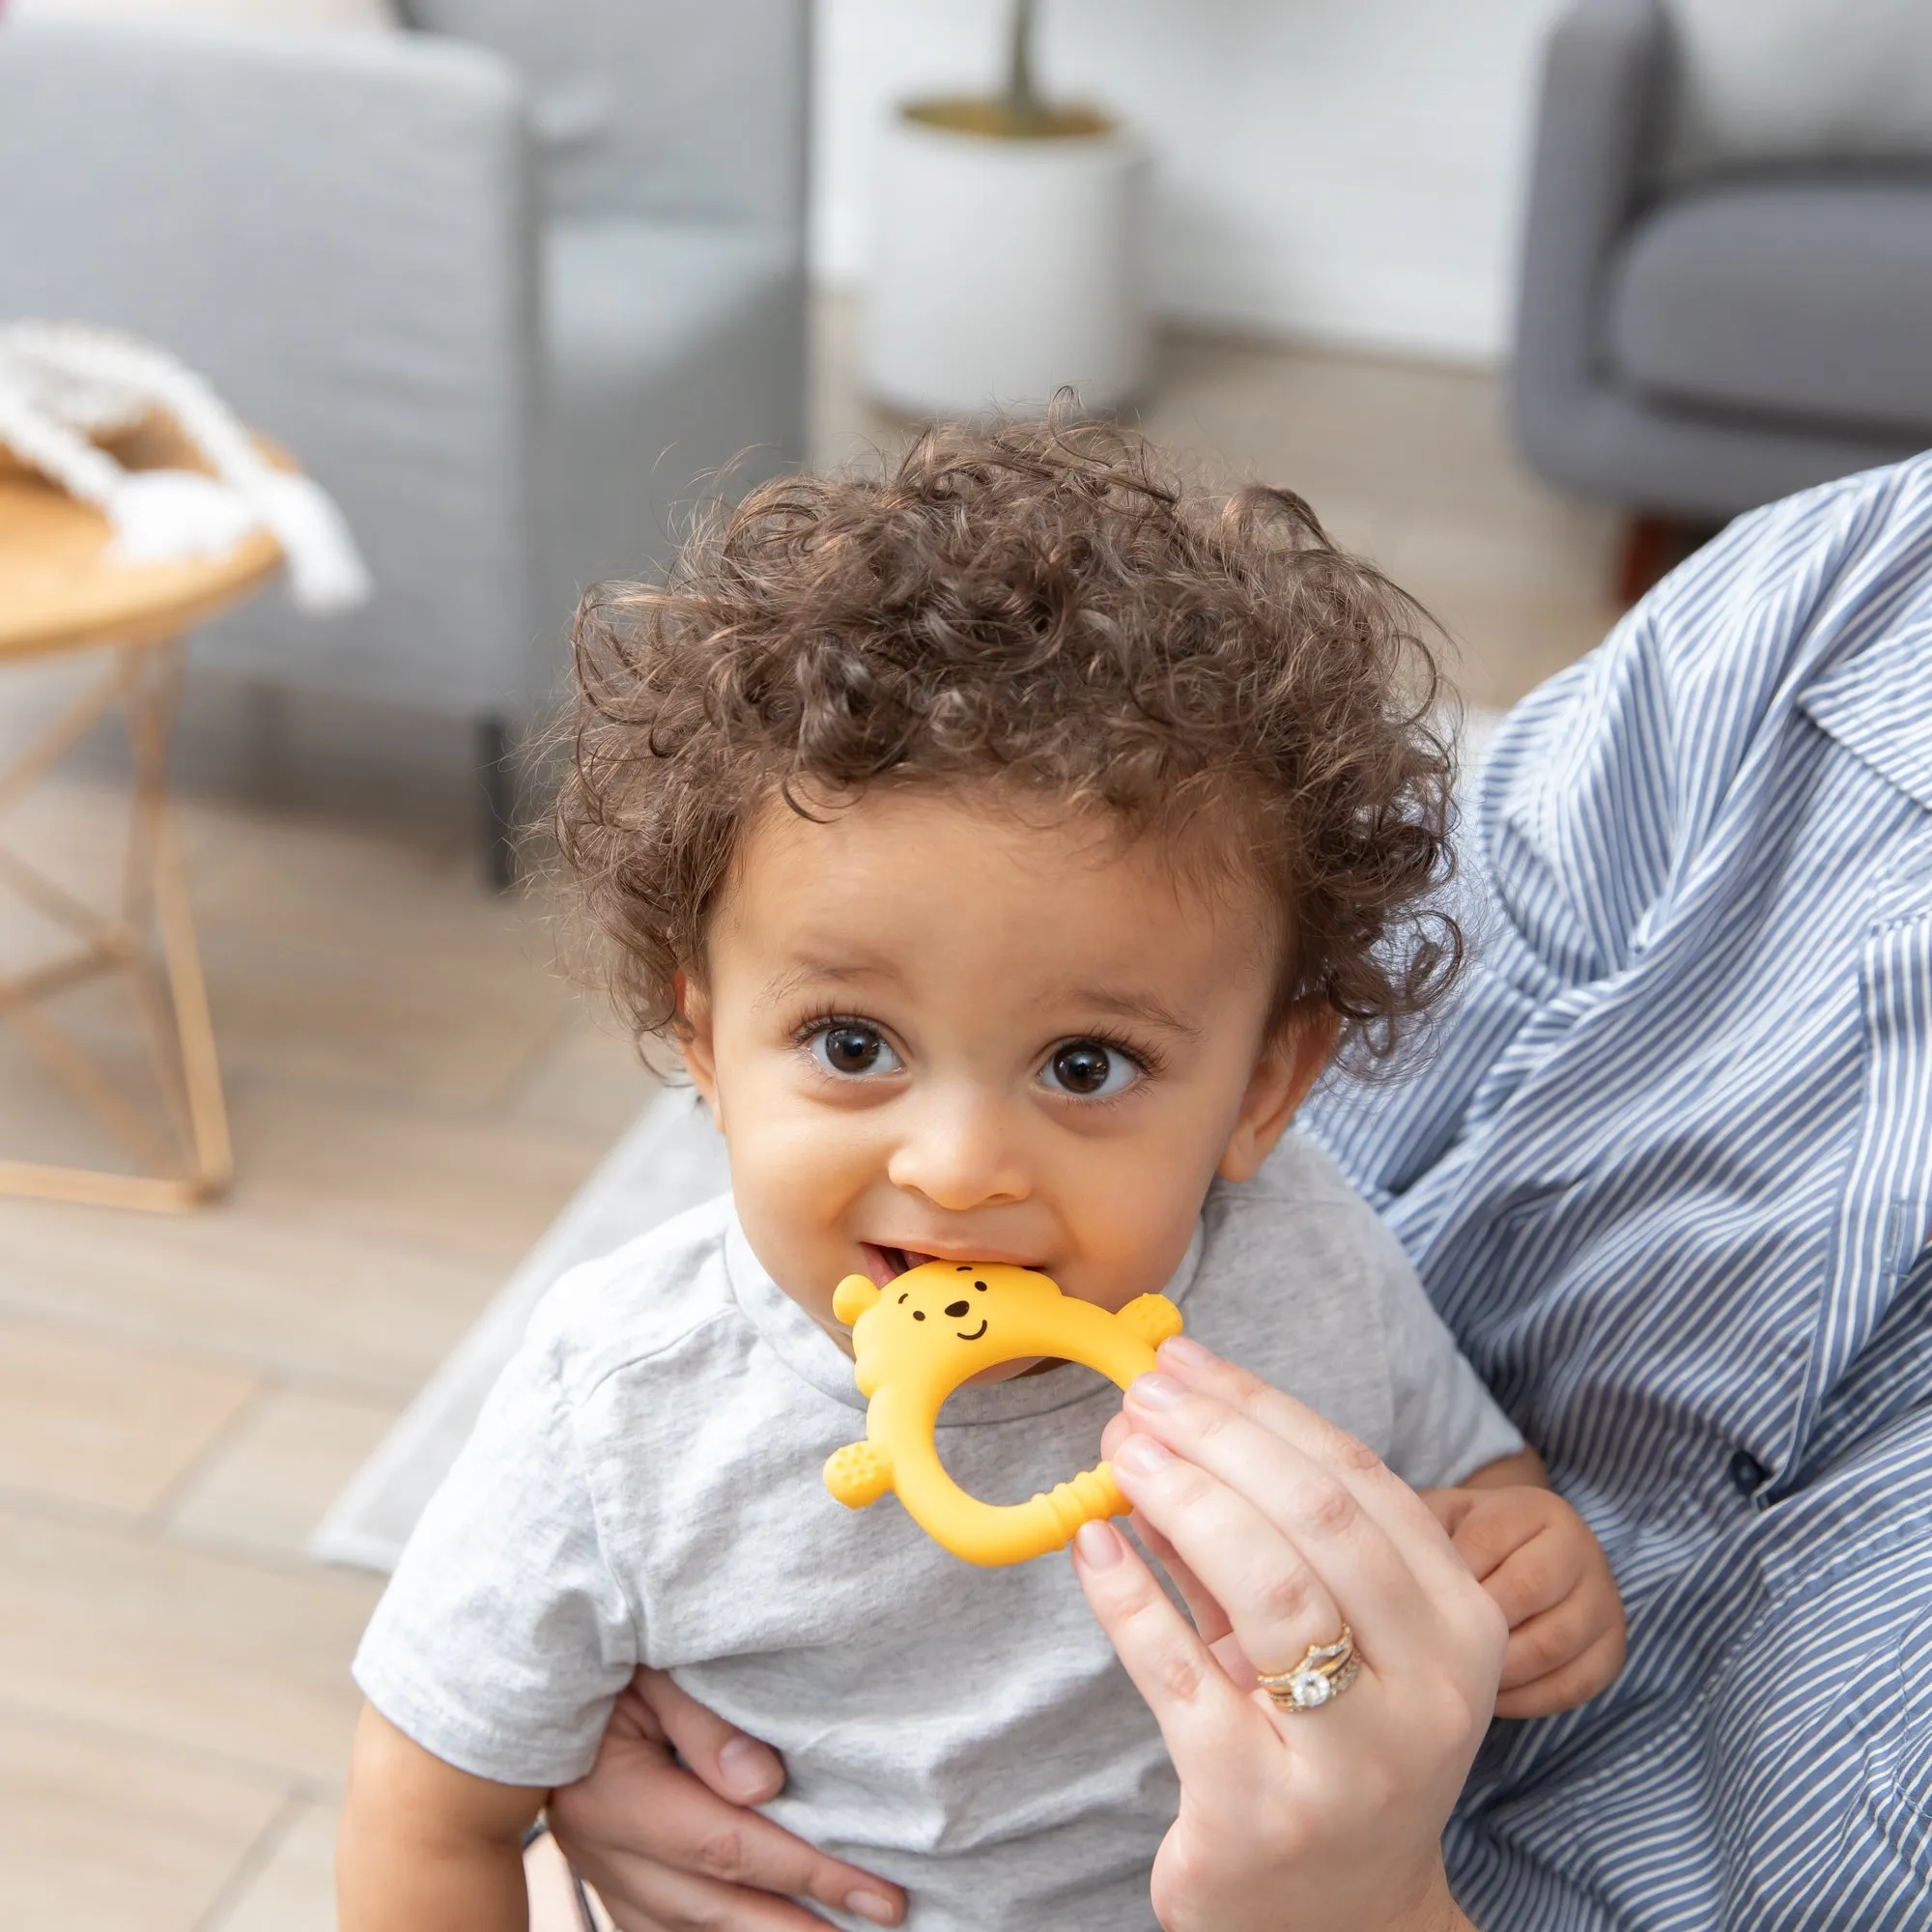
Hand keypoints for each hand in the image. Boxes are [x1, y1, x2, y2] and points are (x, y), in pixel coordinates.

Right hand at [545, 1669, 904, 1929]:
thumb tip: (765, 1788)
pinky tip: (764, 1930)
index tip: (879, 1896)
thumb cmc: (609, 1646)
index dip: (809, 1874)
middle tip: (883, 1925)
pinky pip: (660, 1925)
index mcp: (611, 1791)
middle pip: (715, 1905)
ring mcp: (595, 1866)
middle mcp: (598, 1845)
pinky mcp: (602, 1872)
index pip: (729, 1848)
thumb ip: (704, 1721)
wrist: (532, 1661)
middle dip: (803, 1924)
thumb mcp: (652, 1663)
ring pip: (686, 1928)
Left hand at [1075, 1336, 1503, 1931]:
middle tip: (1140, 1395)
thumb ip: (1262, 1536)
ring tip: (1119, 1451)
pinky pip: (1182, 1677)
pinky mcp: (1261, 1809)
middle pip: (1319, 1518)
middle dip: (1219, 1436)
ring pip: (1269, 1588)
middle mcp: (1428, 1688)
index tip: (1185, 1362)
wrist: (1343, 1918)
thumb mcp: (1333, 1636)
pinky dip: (1129, 1596)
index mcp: (1462, 1624)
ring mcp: (1353, 1756)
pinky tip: (1092, 1543)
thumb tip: (1167, 1421)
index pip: (1358, 1478)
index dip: (1263, 1406)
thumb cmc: (1335, 1744)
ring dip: (1182, 1497)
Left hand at [1423, 1484, 1625, 1719]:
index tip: (1405, 1604)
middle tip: (1425, 1651)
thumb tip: (1366, 1552)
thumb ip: (1409, 1527)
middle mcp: (1580, 1547)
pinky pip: (1574, 1686)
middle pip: (1524, 1592)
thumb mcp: (1437, 1521)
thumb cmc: (1460, 1545)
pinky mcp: (1613, 1652)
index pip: (1486, 1540)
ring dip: (1496, 1669)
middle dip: (1469, 1626)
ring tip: (1452, 1677)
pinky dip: (1526, 1699)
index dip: (1440, 1578)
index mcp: (1533, 1508)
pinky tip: (1487, 1699)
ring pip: (1552, 1644)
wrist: (1518, 1566)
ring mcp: (1604, 1600)